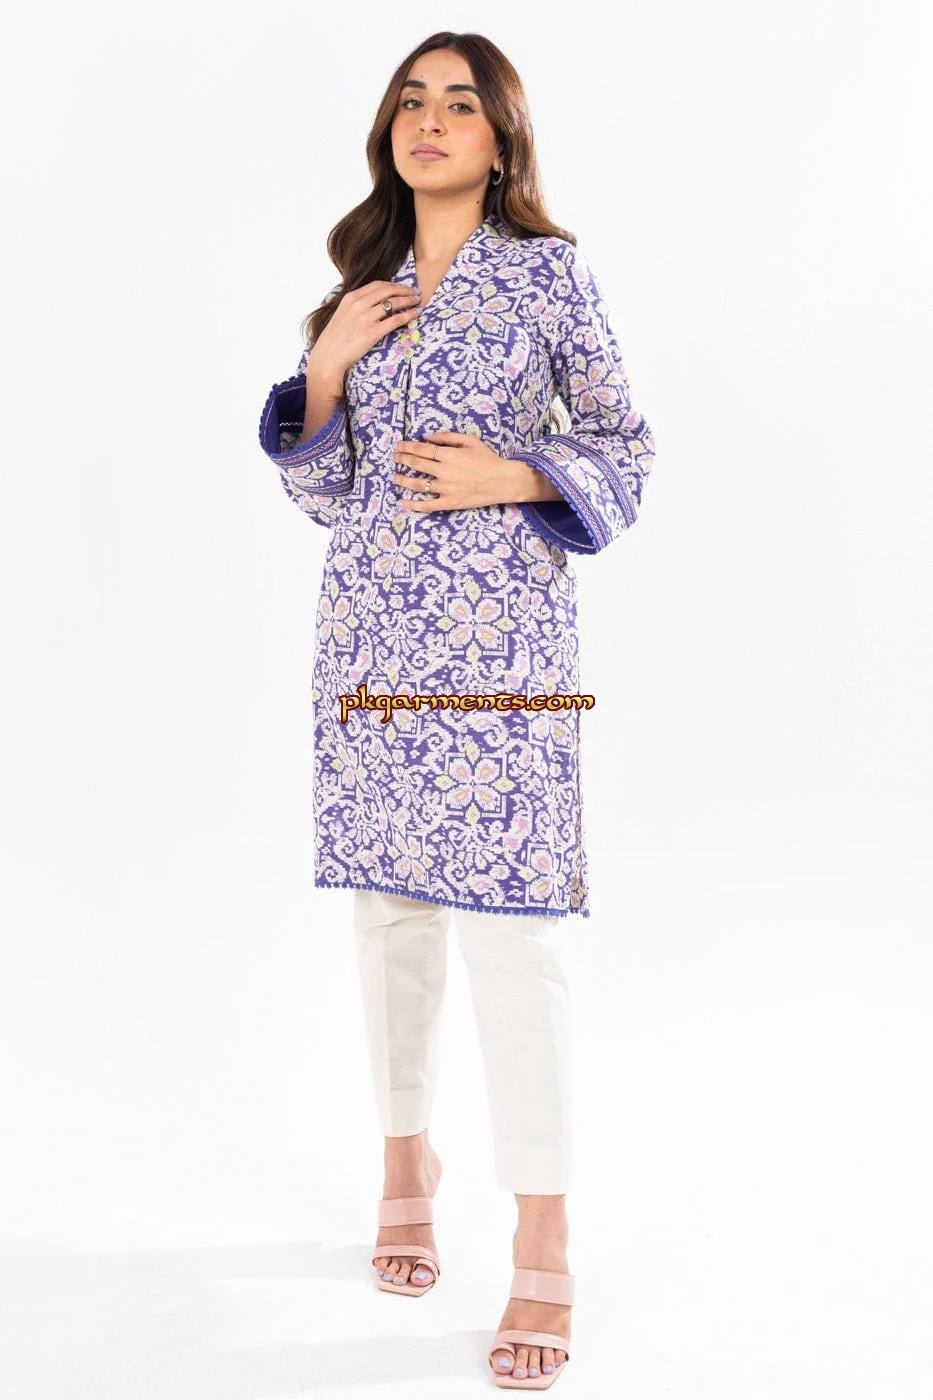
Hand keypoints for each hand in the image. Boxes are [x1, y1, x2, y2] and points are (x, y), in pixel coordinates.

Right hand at [307, 280, 421, 389]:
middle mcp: (359, 304)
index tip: (403, 287)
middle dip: (404, 290)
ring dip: (408, 300)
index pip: (377, 285)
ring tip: (417, 302)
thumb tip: (374, 302)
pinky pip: (395, 320)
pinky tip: (415, 314)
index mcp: (351, 298)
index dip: (393, 285)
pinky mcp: (372, 332)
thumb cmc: (336, 338)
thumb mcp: (343, 314)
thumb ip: (357, 305)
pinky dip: (408, 315)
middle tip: (414, 292)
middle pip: (387, 290)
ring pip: (393, 303)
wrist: (328, 356)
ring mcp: (366, 318)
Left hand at [393, 432, 552, 510]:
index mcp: (449, 455)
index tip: (399, 446)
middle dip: (402, 459)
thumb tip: (427, 437)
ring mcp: (446, 488)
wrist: (504, 481)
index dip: (408, 447)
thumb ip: (447, 437)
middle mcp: (444, 471)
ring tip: (395, 477)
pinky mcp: (450, 502)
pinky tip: (404, 502)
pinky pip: (428, 505)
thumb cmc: (488, 459)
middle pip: (416, 464)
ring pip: (418, 484)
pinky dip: (415, 505)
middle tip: (394, 457)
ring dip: (403, 480)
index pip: (422, 450)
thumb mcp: (470, 441)